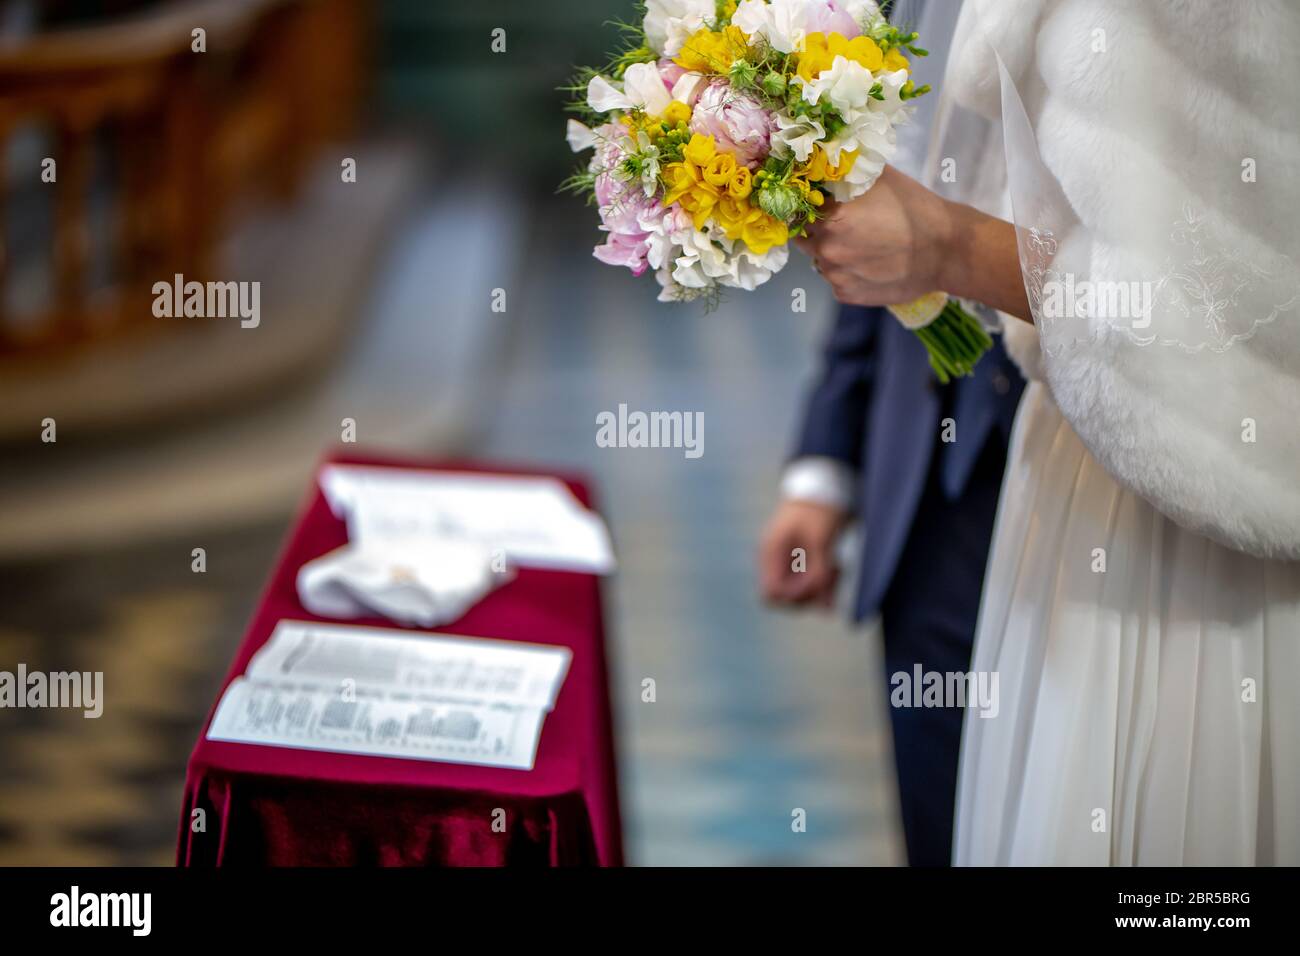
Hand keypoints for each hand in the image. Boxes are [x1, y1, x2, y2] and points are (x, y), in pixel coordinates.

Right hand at [758, 499, 850, 608]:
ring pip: (801, 594)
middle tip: (830, 574)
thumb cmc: (819, 508)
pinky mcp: (803, 562)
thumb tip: (822, 608)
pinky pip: (812, 585)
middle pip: (785, 598)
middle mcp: (776, 561)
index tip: (814, 583)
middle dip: (809, 594)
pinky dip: (826, 584)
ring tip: (838, 568)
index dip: (793, 597)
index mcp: (771, 552)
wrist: (825, 483)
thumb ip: (819, 571)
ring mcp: (788, 562)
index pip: (771, 594)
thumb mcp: (821, 538)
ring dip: (821, 589)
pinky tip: (839, 570)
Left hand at [796, 165, 1031, 320]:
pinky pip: (837, 280)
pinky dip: (848, 273)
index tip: (823, 203)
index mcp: (831, 215)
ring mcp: (834, 274)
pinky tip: (871, 264)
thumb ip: (846, 172)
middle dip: (819, 229)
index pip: (801, 206)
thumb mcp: (880, 177)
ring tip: (864, 245)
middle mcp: (825, 247)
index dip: (810, 204)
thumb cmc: (915, 208)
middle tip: (848, 225)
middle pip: (806, 235)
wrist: (945, 250)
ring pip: (820, 259)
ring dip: (833, 252)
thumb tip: (823, 162)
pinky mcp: (845, 294)